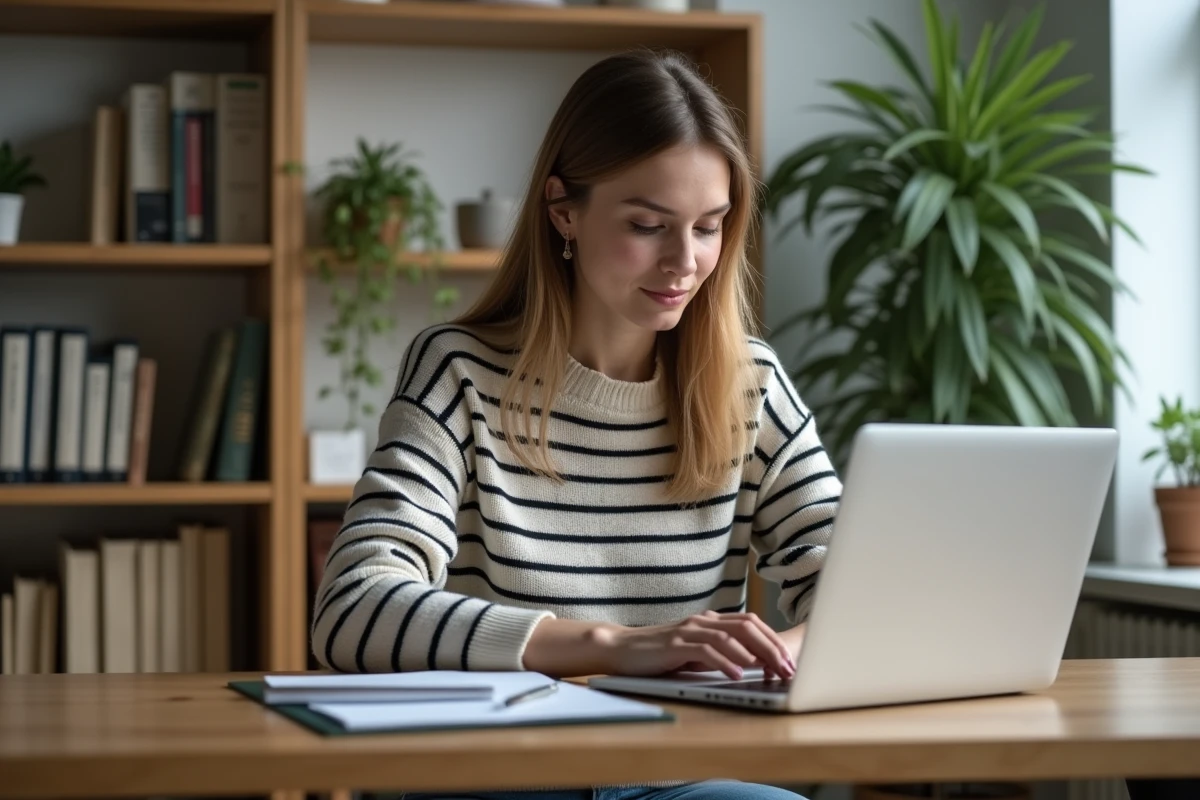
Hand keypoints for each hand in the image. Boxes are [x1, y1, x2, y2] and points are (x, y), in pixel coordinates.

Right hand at [598, 610, 795, 680]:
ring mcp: (689, 630)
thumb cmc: (659, 654)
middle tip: (788, 669)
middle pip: (748, 627)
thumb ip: (719, 654)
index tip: (790, 662)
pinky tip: (738, 675)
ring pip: (731, 637)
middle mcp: (703, 621)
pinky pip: (706, 651)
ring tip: (771, 673)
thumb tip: (753, 666)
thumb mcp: (695, 654)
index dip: (774, 641)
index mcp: (711, 621)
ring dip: (755, 656)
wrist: (621, 649)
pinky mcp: (675, 645)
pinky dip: (725, 663)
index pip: (752, 624)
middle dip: (772, 648)